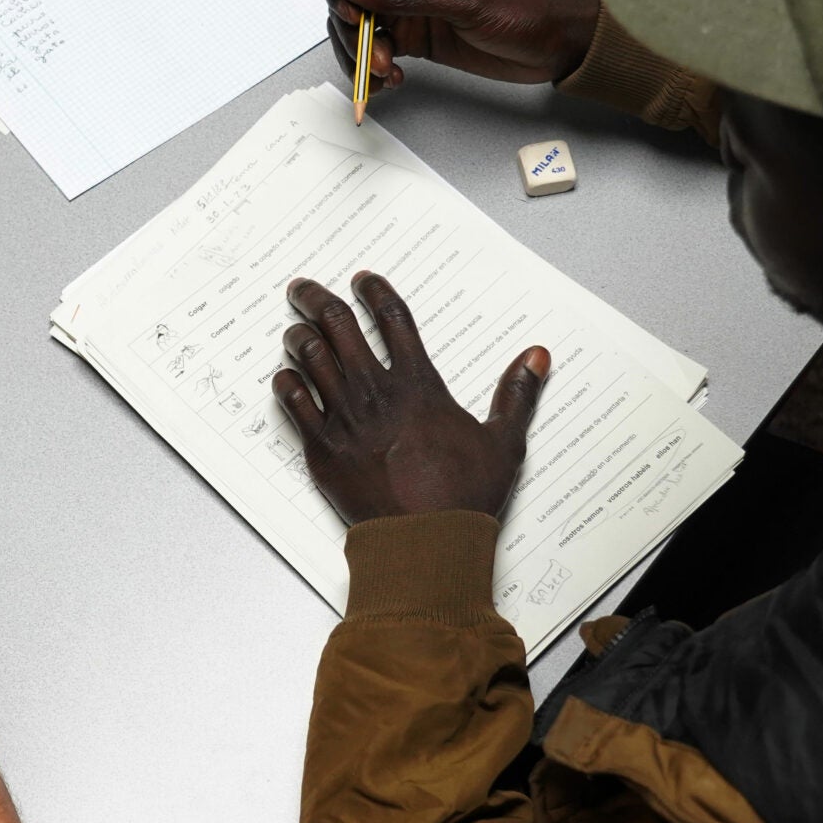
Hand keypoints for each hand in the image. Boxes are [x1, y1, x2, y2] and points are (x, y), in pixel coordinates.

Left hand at [272, 273, 549, 523]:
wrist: (425, 542)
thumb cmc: (463, 496)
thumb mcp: (503, 442)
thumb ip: (517, 394)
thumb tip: (537, 357)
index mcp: (418, 385)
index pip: (392, 318)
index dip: (374, 291)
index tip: (363, 280)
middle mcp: (376, 392)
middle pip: (338, 325)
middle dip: (317, 298)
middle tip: (304, 289)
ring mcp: (344, 418)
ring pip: (309, 356)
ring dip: (298, 335)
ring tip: (295, 328)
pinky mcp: (322, 447)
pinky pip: (292, 401)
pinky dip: (286, 381)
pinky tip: (285, 375)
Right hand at [324, 0, 601, 101]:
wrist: (555, 43)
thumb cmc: (524, 7)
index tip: (353, 16)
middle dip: (352, 31)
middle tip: (374, 57)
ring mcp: (408, 7)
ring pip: (357, 29)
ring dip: (360, 56)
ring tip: (384, 74)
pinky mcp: (414, 37)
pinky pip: (375, 51)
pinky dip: (373, 70)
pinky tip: (390, 80)